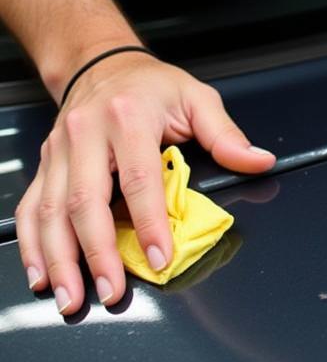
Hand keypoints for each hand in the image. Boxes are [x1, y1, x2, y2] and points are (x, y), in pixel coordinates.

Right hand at [15, 52, 274, 313]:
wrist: (104, 65)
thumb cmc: (152, 85)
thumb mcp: (197, 98)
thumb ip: (225, 134)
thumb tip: (258, 161)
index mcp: (130, 116)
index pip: (139, 177)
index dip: (149, 221)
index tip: (161, 256)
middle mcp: (87, 133)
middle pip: (86, 201)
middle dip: (98, 252)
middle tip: (113, 291)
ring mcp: (60, 150)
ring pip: (52, 211)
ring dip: (59, 260)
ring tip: (74, 296)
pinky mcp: (44, 164)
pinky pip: (32, 209)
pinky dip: (32, 246)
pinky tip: (41, 274)